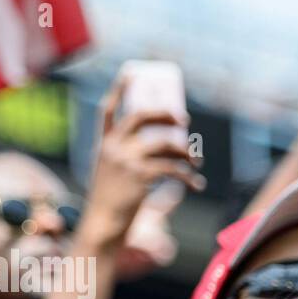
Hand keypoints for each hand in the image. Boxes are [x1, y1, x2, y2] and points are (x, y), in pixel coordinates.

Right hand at [79, 73, 203, 249]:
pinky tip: (195, 186)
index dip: (118, 89)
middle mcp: (112, 147)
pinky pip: (173, 168)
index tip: (130, 73)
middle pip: (141, 116)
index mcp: (103, 145)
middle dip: (165, 114)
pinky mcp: (140, 175)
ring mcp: (125, 159)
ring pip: (165, 143)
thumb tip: (169, 150)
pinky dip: (188, 177)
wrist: (102, 225)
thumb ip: (130, 158)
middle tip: (183, 120)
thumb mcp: (111, 174)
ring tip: (195, 163)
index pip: (107, 110)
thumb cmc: (111, 203)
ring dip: (186, 152)